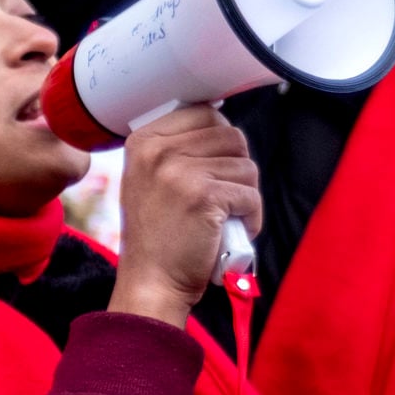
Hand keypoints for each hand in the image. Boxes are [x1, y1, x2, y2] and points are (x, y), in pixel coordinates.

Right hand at [107, 105, 261, 326]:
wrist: (151, 281)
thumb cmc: (158, 235)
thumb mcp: (149, 179)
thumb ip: (176, 149)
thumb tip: (222, 126)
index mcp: (143, 141)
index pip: (204, 113)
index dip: (220, 140)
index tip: (212, 169)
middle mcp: (157, 151)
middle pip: (231, 136)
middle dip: (236, 169)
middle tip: (222, 197)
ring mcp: (179, 171)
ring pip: (246, 166)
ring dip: (245, 196)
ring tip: (225, 218)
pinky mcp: (204, 196)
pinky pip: (251, 195)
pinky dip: (251, 217)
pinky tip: (231, 232)